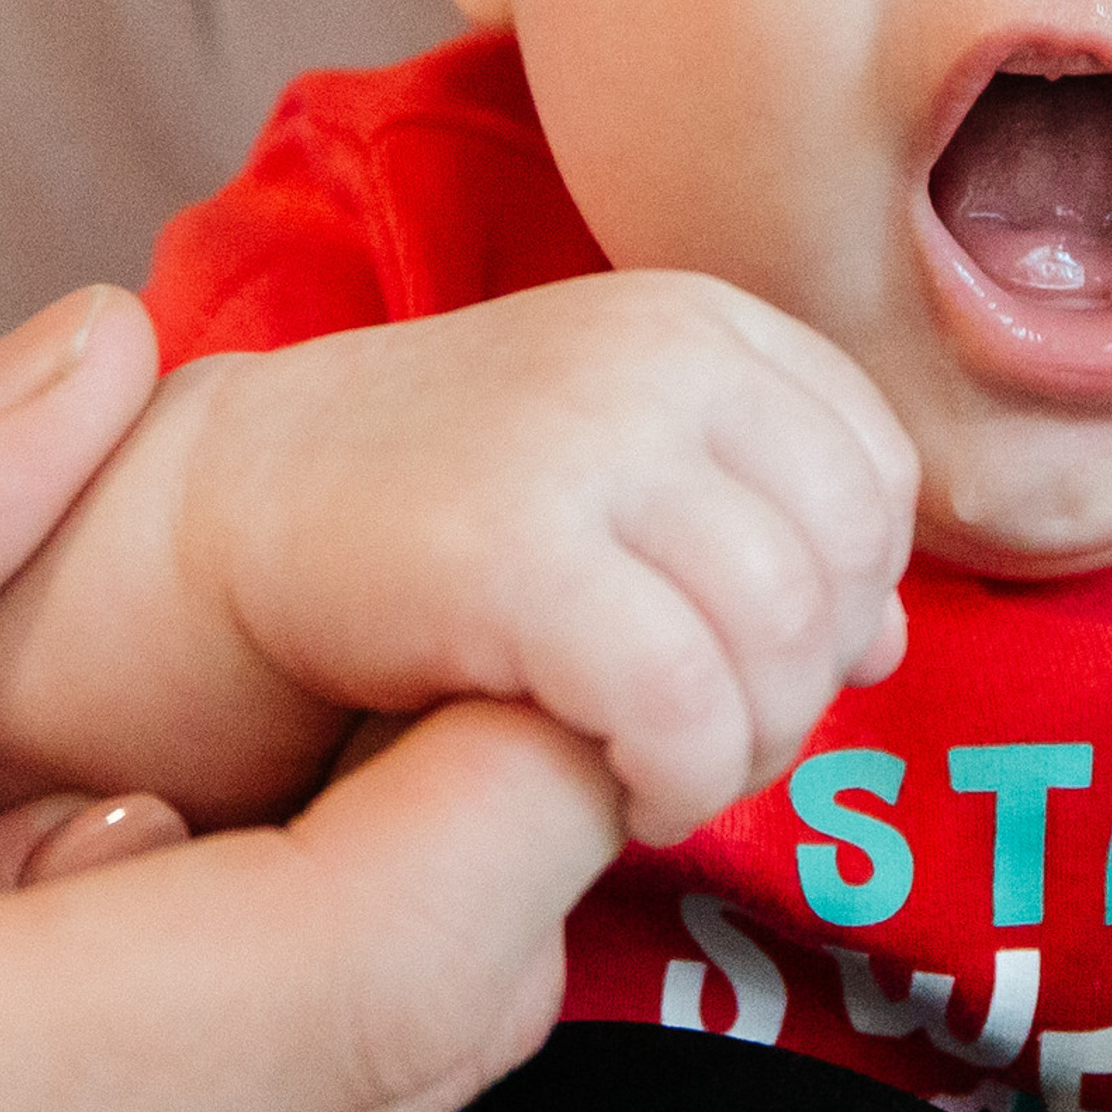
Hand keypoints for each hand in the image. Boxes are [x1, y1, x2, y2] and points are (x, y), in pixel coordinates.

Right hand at [0, 271, 921, 851]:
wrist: (222, 517)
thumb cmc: (435, 519)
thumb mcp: (622, 483)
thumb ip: (758, 531)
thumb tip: (889, 637)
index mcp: (701, 319)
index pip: (876, 473)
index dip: (850, 597)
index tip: (764, 669)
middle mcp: (662, 352)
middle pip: (844, 560)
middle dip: (803, 686)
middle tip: (711, 744)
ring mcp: (589, 436)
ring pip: (782, 634)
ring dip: (744, 745)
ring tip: (661, 772)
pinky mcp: (513, 545)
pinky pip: (681, 695)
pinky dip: (680, 775)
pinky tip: (620, 791)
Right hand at [0, 288, 625, 1111]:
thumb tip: (85, 366)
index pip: (394, 952)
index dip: (509, 743)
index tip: (483, 595)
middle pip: (422, 1039)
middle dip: (433, 807)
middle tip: (311, 638)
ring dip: (321, 933)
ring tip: (83, 801)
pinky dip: (204, 1057)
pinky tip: (16, 952)